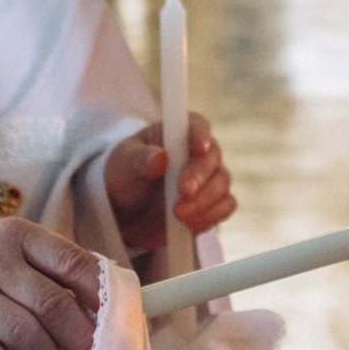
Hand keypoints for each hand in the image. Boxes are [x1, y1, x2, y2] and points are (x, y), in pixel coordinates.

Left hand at [105, 111, 235, 254]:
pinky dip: (210, 216)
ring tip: (178, 214)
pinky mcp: (213, 203)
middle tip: (184, 191)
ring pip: (222, 184)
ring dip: (203, 201)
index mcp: (177, 132)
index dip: (200, 135)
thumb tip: (160, 158)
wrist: (127, 209)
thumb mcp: (123, 164)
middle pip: (213, 157)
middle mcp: (200, 152)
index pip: (197, 125)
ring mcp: (209, 178)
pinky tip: (189, 224)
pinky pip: (225, 207)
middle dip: (200, 176)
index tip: (198, 148)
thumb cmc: (125, 175)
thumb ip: (140, 159)